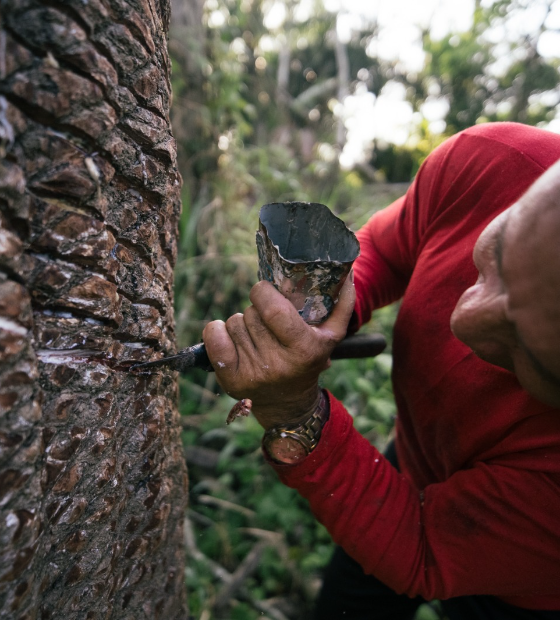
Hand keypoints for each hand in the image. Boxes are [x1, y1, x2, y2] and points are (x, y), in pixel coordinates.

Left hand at [202, 274, 355, 428]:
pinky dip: (216, 331)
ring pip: (233, 323)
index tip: (265, 291)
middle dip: (256, 310)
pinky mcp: (232, 382)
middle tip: (266, 324)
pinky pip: (213, 338)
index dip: (263, 292)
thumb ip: (343, 305)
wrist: (288, 403)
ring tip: (255, 337)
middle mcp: (278, 365)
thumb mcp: (330, 336)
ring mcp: (253, 375)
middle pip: (251, 313)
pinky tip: (229, 338)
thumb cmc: (308, 358)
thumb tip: (348, 274)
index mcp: (305, 348)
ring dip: (241, 323)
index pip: (273, 308)